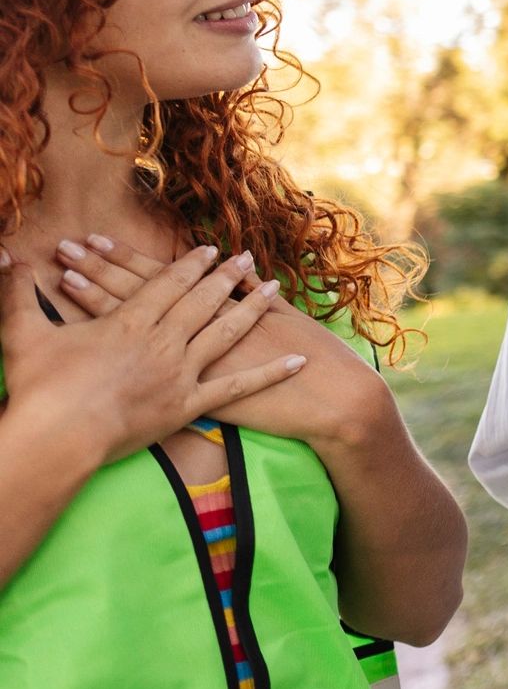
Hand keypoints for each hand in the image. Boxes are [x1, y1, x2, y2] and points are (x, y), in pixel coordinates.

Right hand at [0, 244, 301, 467]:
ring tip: (273, 288)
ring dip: (251, 308)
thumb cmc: (39, 389)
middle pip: (202, 301)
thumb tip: (2, 255)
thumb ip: (14, 293)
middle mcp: (163, 341)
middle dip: (225, 276)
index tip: (210, 250)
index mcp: (129, 322)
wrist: (57, 438)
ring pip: (224, 333)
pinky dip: (270, 374)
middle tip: (246, 256)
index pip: (167, 284)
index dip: (191, 265)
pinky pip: (238, 388)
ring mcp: (180, 373)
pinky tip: (297, 362)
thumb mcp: (21, 334)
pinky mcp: (188, 406)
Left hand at [49, 235, 392, 452]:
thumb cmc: (314, 356)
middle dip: (101, 269)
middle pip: (141, 293)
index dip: (126, 259)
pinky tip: (94, 344)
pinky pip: (143, 368)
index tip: (94, 239)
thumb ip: (254, 295)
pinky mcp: (195, 395)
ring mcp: (194, 362)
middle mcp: (201, 329)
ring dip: (101, 300)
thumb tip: (236, 267)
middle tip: (65, 246)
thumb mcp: (283, 316)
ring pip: (139, 324)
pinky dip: (124, 357)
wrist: (330, 395)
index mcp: (220, 306)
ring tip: (64, 278)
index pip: (162, 276)